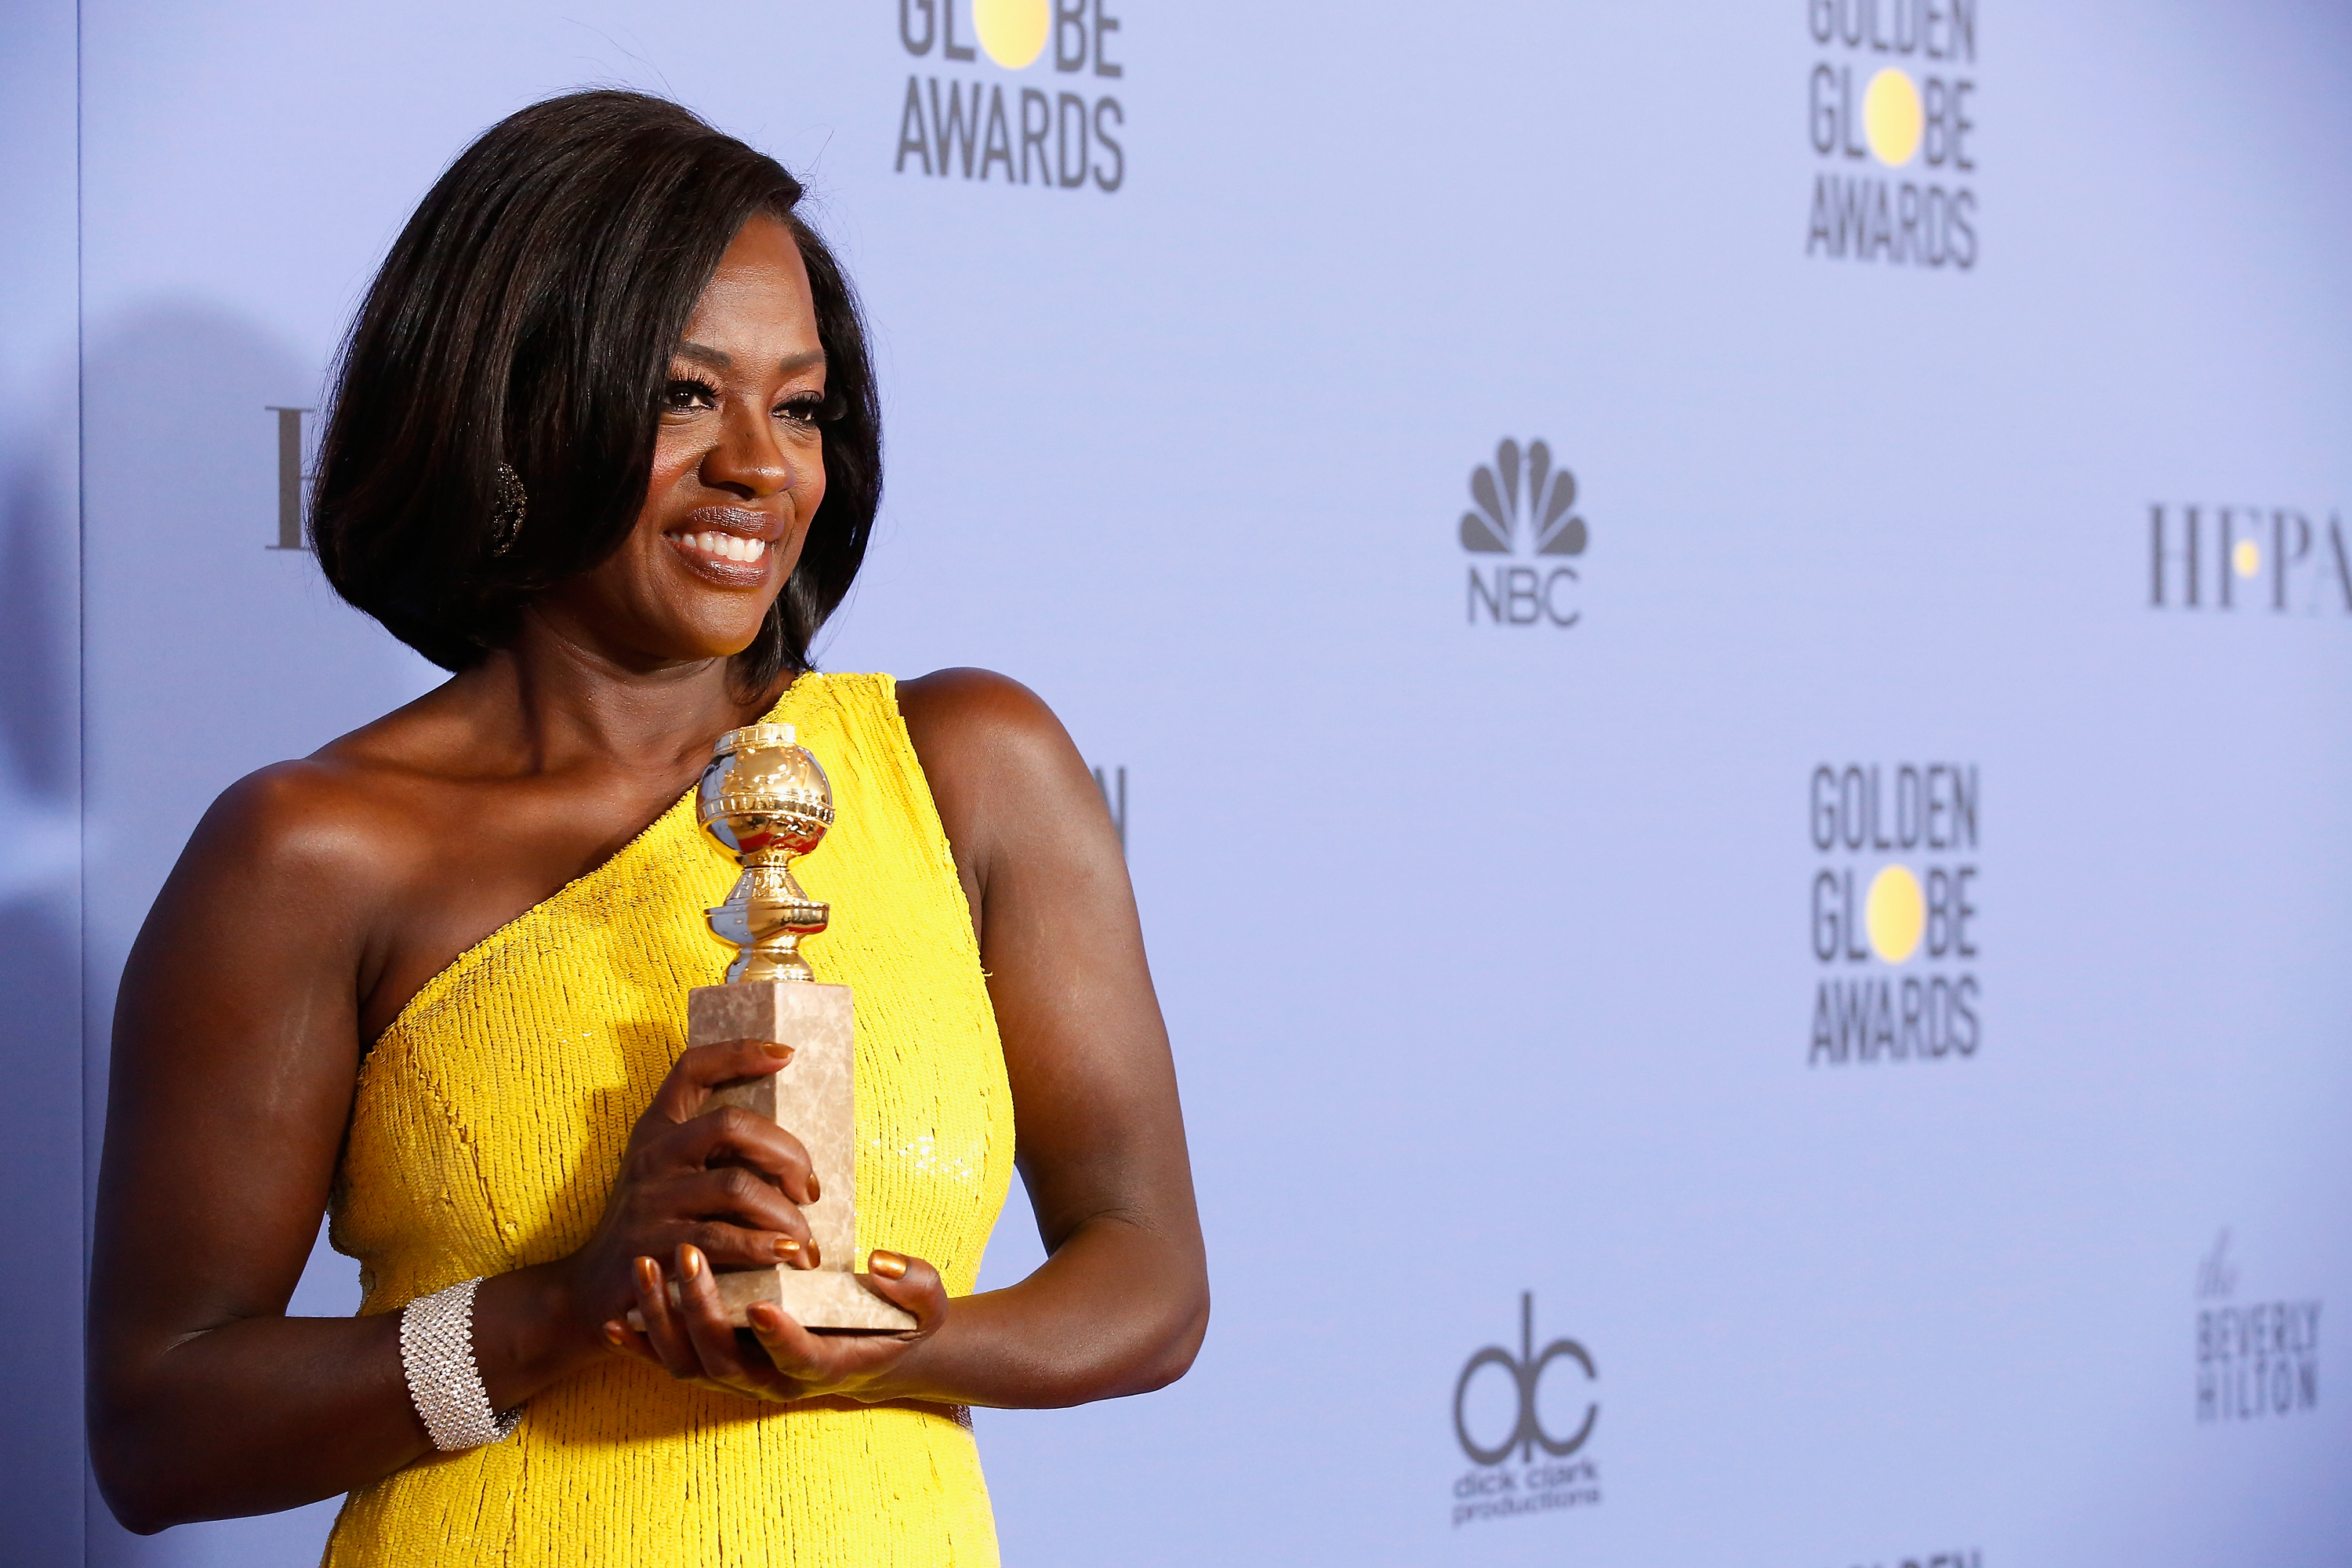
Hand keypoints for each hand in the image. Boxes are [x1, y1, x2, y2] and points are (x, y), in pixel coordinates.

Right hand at [556, 1038, 820, 1351]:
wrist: (592, 1290)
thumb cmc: (652, 1227)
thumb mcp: (671, 1177)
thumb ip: (715, 1156)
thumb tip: (795, 1155)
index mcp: (657, 1129)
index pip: (693, 1069)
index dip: (740, 1053)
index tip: (787, 1054)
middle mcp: (652, 1155)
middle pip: (732, 1125)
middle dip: (788, 1153)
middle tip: (810, 1189)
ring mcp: (650, 1199)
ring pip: (737, 1186)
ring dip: (784, 1213)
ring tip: (804, 1239)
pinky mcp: (654, 1245)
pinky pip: (723, 1238)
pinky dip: (764, 1246)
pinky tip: (784, 1255)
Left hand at [605, 1241, 949, 1403]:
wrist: (873, 1351)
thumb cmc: (899, 1322)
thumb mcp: (926, 1304)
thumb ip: (914, 1285)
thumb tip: (881, 1263)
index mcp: (827, 1365)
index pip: (799, 1360)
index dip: (781, 1339)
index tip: (765, 1305)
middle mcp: (776, 1382)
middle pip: (727, 1362)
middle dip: (703, 1312)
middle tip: (689, 1254)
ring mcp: (742, 1377)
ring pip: (691, 1365)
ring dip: (662, 1320)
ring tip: (646, 1266)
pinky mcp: (718, 1365)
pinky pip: (671, 1362)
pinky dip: (640, 1344)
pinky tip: (616, 1318)